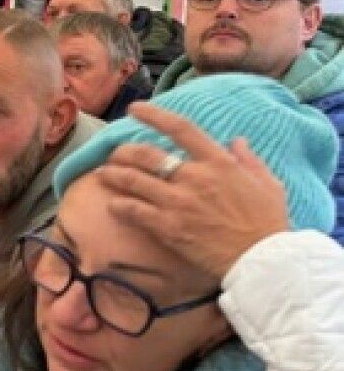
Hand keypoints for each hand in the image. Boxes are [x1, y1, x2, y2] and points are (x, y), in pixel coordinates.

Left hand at [94, 101, 289, 279]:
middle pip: (146, 154)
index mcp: (218, 163)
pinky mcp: (168, 227)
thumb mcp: (268, 184)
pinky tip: (112, 204)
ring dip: (113, 174)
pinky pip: (134, 211)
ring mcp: (178, 202)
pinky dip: (119, 205)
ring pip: (133, 180)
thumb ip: (249, 160)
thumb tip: (237, 141)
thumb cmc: (268, 223)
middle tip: (113, 154)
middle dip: (123, 151)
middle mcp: (194, 177)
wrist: (262, 261)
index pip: (180, 128)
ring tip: (102, 174)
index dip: (153, 115)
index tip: (134, 109)